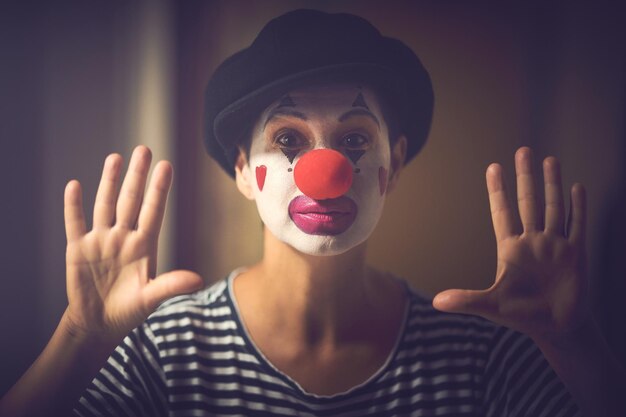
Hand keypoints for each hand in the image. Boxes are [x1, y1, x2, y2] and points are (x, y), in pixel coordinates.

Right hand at [63, 146, 202, 342]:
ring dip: (109, 182)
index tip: (166, 165)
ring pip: (105, 205)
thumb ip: (170, 285)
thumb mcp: (150, 298)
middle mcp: (123, 237)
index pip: (153, 211)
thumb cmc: (130, 310)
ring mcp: (101, 240)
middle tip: (143, 149)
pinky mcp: (78, 249)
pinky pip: (75, 223)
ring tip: (115, 158)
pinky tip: (74, 185)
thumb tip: (199, 280)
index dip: (159, 189)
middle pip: (130, 200)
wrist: (99, 324)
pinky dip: (73, 206)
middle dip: (136, 176)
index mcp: (144, 245)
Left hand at [433, 147, 588, 343]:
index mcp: (510, 249)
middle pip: (528, 201)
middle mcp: (532, 241)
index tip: (493, 167)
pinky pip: (577, 224)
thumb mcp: (491, 306)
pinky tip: (577, 186)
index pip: (502, 212)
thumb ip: (466, 300)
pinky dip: (578, 206)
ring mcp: (554, 245)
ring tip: (549, 160)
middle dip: (526, 176)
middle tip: (523, 150)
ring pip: (553, 207)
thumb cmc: (523, 317)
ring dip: (552, 184)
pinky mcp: (575, 253)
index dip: (497, 190)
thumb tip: (435, 303)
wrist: (557, 329)